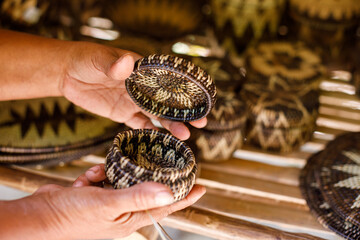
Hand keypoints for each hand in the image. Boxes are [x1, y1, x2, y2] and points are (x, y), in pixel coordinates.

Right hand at [1, 164, 204, 239]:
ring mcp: (109, 202)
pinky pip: (105, 177)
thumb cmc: (73, 217)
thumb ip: (139, 196)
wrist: (39, 216)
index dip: (185, 198)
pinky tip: (85, 179)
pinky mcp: (96, 193)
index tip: (202, 186)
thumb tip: (170, 193)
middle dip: (147, 178)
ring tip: (96, 177)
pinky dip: (96, 174)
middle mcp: (123, 211)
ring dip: (113, 174)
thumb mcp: (108, 204)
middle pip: (146, 190)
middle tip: (156, 162)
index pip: (166, 208)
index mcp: (131, 219)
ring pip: (123, 179)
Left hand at [61, 42, 205, 139]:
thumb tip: (126, 62)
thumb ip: (113, 65)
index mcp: (143, 71)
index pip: (169, 81)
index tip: (202, 100)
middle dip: (184, 112)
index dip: (186, 90)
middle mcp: (143, 87)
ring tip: (185, 136)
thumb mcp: (99, 60)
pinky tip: (162, 142)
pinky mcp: (122, 114)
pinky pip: (139, 125)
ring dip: (170, 126)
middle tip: (202, 123)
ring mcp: (134, 101)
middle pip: (168, 101)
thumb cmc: (86, 59)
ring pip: (157, 115)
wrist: (67, 73)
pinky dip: (150, 132)